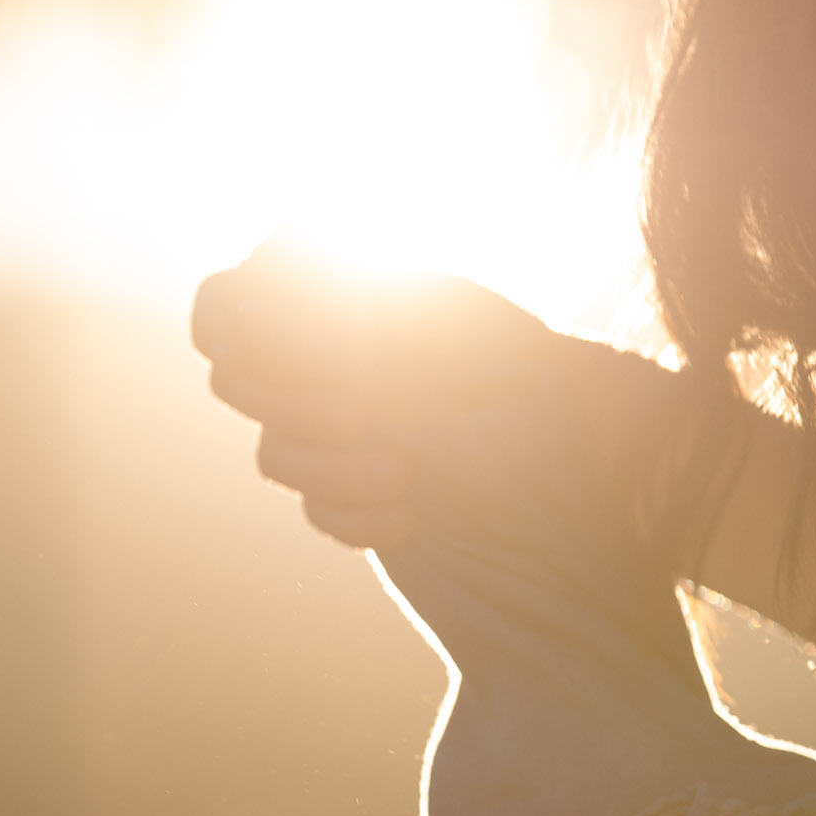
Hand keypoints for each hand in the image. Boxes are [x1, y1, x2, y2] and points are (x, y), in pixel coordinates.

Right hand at [192, 247, 652, 549]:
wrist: (580, 524)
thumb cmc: (534, 419)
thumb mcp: (452, 359)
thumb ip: (353, 328)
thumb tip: (261, 298)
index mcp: (364, 296)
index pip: (243, 291)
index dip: (251, 323)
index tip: (312, 352)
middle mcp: (344, 358)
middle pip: (235, 372)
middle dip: (290, 400)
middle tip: (364, 416)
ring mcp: (347, 431)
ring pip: (272, 450)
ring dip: (326, 468)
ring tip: (403, 474)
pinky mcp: (360, 497)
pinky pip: (311, 506)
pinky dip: (348, 515)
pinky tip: (407, 519)